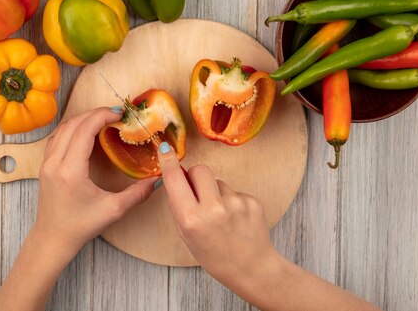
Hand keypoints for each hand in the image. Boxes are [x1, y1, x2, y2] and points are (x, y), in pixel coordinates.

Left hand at [32, 107, 158, 265]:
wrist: (52, 239)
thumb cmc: (81, 226)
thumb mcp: (113, 211)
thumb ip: (137, 194)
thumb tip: (157, 181)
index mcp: (70, 170)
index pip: (84, 130)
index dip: (102, 116)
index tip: (119, 113)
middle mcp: (54, 162)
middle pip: (73, 124)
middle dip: (94, 114)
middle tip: (115, 113)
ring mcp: (46, 163)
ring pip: (62, 128)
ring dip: (82, 119)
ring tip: (102, 119)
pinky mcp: (44, 166)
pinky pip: (57, 138)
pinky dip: (72, 128)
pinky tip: (85, 132)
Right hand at [157, 143, 381, 310]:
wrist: (251, 268)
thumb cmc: (214, 256)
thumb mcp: (186, 235)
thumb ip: (180, 206)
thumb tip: (176, 176)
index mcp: (191, 219)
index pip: (175, 179)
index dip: (168, 162)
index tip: (165, 149)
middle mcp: (213, 208)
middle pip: (199, 169)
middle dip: (196, 177)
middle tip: (198, 193)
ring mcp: (235, 203)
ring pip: (218, 181)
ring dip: (216, 192)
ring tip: (222, 216)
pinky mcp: (251, 201)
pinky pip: (234, 191)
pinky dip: (232, 201)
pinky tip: (235, 219)